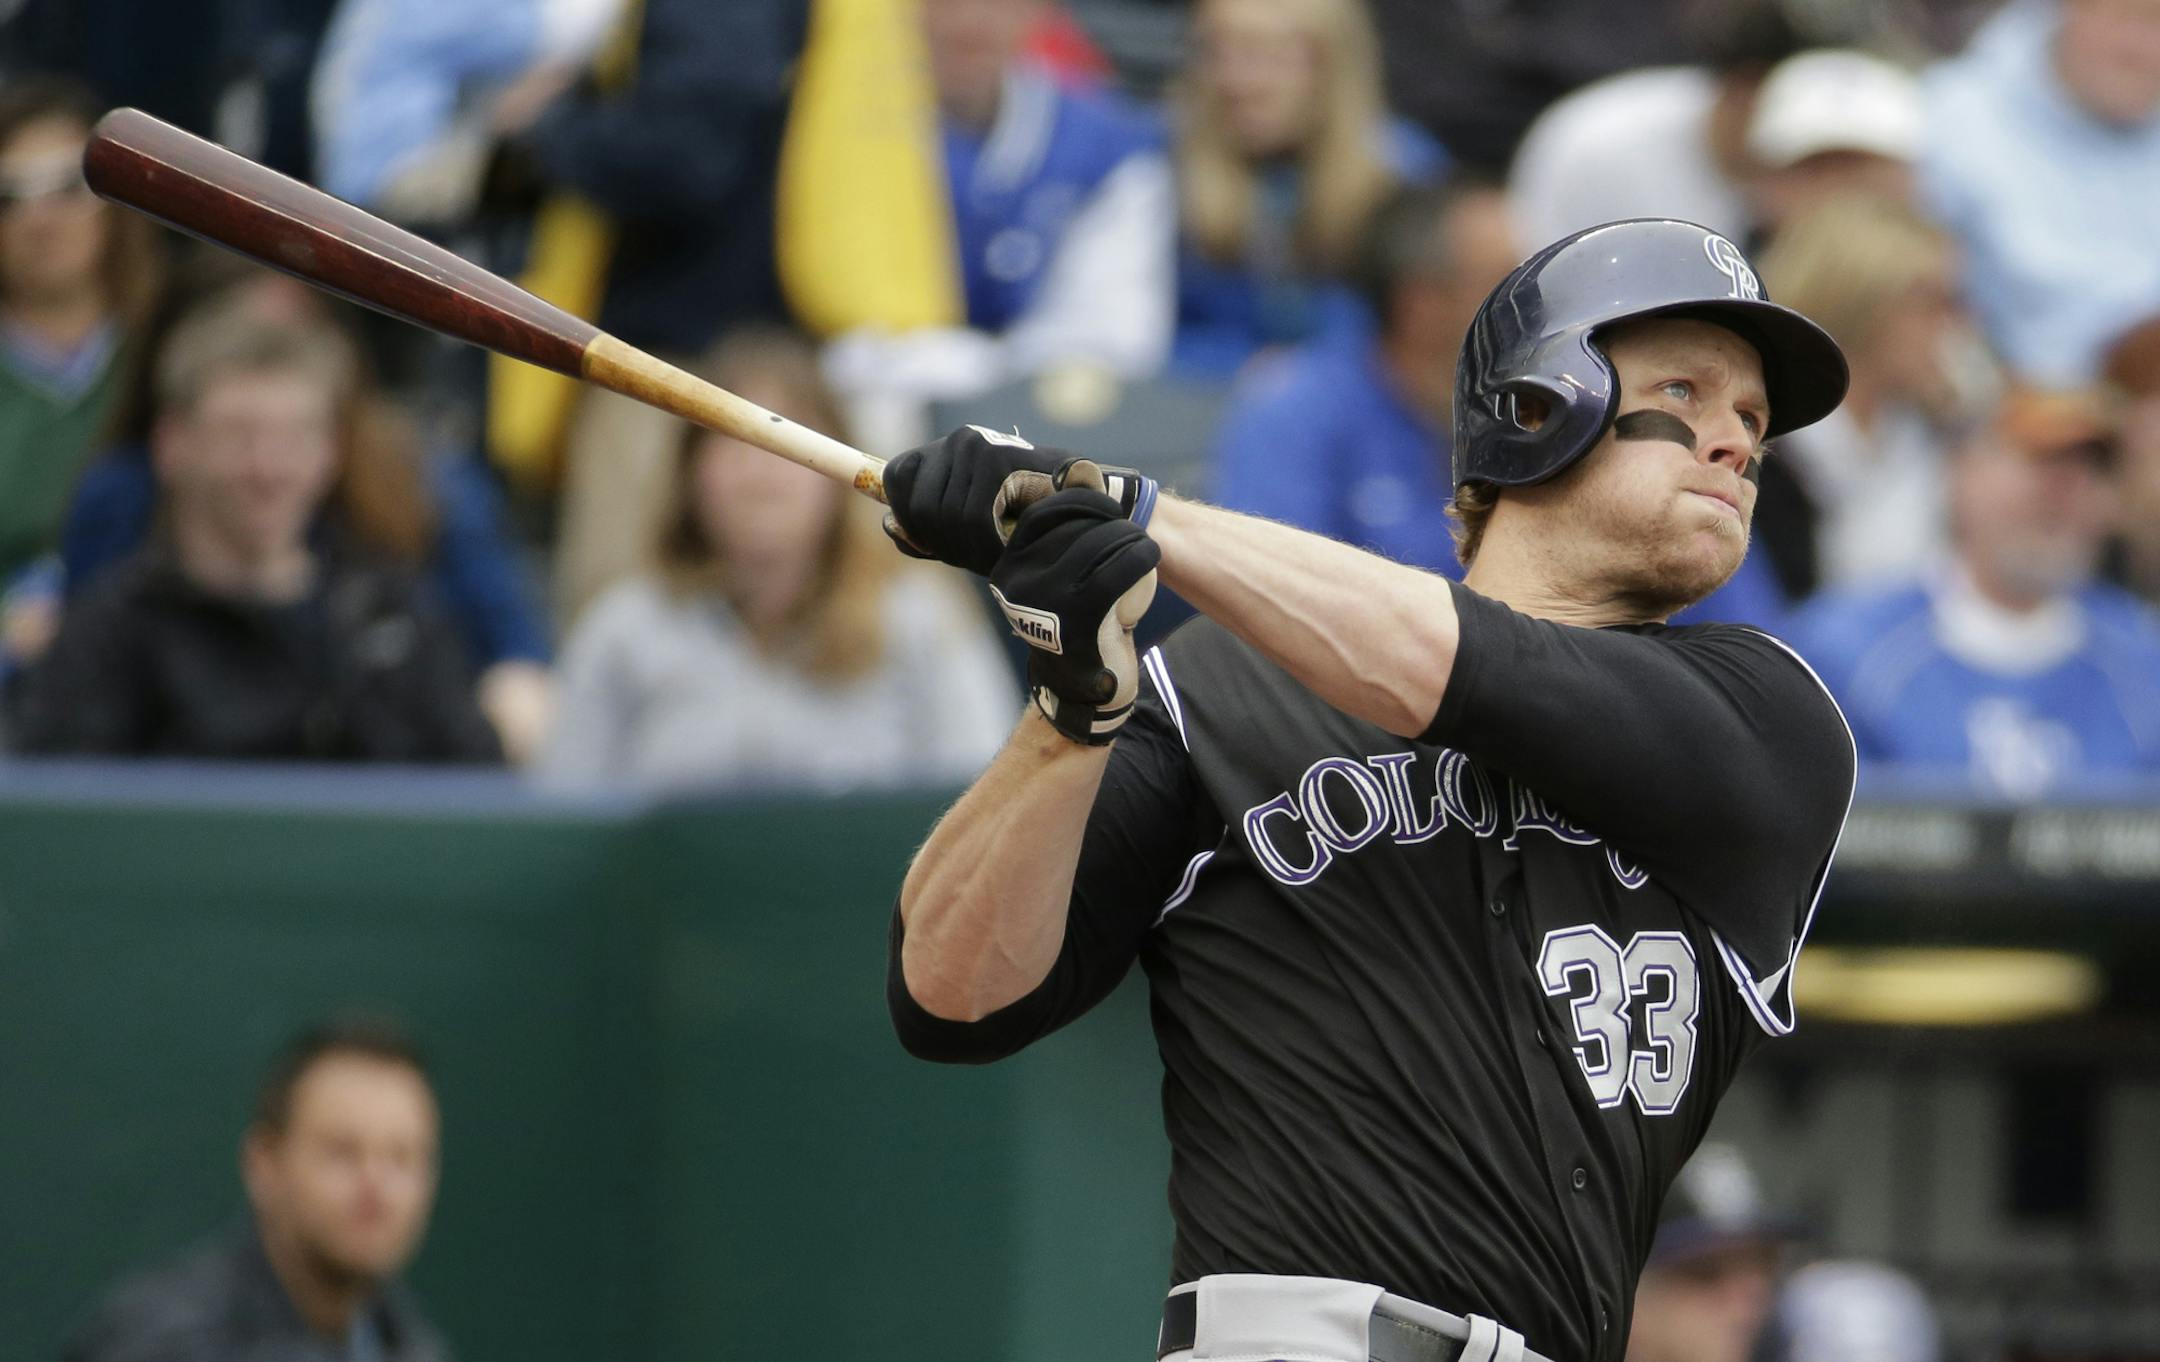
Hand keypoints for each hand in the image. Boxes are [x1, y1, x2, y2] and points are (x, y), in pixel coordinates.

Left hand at [882, 425, 1157, 576]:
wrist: (1088, 512)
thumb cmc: (1030, 521)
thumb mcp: (971, 528)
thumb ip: (928, 530)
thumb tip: (887, 523)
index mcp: (948, 450)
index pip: (896, 481)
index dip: (910, 521)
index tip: (939, 545)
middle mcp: (961, 439)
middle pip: (917, 504)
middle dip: (941, 540)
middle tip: (978, 552)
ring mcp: (978, 445)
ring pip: (939, 513)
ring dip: (965, 545)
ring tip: (994, 547)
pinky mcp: (999, 458)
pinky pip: (968, 517)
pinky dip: (981, 542)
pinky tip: (1001, 545)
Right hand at [989, 488, 1159, 745]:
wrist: (1080, 691)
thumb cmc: (1075, 625)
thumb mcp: (1056, 581)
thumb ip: (1058, 540)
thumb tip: (1077, 476)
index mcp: (1009, 566)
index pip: (1044, 513)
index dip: (1081, 500)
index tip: (1109, 508)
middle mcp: (1018, 580)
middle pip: (1073, 526)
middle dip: (1111, 519)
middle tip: (1133, 528)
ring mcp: (1044, 601)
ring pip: (1096, 545)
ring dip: (1129, 537)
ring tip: (1144, 544)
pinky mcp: (1075, 620)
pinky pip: (1113, 573)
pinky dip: (1138, 557)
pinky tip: (1150, 556)